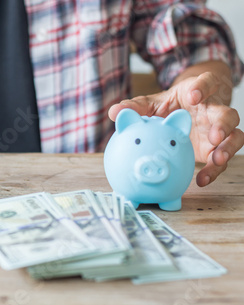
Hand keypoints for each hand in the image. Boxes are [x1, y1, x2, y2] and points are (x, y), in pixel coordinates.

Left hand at [109, 71, 243, 186]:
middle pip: (228, 114)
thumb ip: (136, 107)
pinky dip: (214, 171)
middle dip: (223, 124)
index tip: (193, 97)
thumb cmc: (172, 105)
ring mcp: (219, 130)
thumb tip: (114, 113)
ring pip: (235, 137)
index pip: (208, 83)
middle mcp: (214, 110)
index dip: (203, 88)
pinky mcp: (218, 148)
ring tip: (217, 159)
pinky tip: (201, 180)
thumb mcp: (154, 103)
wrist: (187, 111)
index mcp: (200, 92)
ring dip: (227, 148)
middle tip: (214, 136)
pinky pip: (221, 160)